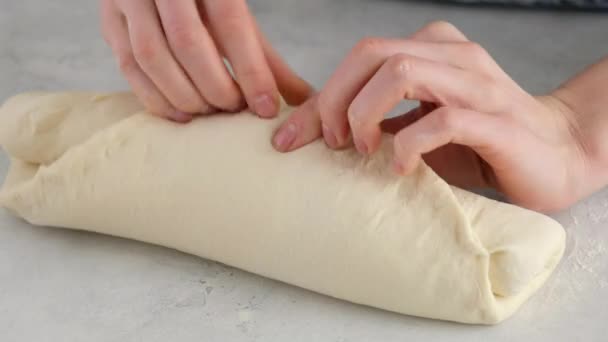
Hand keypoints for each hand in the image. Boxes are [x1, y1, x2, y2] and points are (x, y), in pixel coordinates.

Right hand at [101, 0, 311, 121]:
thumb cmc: (205, 2)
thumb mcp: (237, 18)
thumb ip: (265, 58)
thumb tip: (302, 100)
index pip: (231, 24)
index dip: (251, 71)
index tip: (265, 107)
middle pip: (188, 43)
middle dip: (216, 87)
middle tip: (234, 110)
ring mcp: (128, 0)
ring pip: (152, 58)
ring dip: (185, 97)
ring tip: (211, 112)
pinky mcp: (108, 23)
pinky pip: (129, 69)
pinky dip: (157, 100)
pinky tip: (182, 115)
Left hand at [273, 21, 588, 211]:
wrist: (555, 154)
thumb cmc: (478, 144)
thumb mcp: (416, 128)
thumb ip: (376, 121)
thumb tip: (316, 132)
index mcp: (432, 50)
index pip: (361, 56)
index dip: (321, 96)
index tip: (292, 138)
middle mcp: (454, 56)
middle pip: (372, 53)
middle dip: (336, 100)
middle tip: (335, 143)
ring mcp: (477, 85)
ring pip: (402, 72)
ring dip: (366, 115)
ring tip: (364, 151)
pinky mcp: (496, 121)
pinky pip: (441, 119)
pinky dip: (409, 146)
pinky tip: (401, 167)